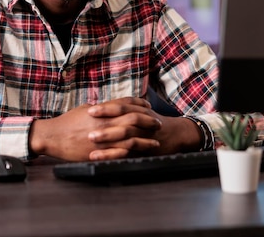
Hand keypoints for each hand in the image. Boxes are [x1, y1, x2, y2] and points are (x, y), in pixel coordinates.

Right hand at [29, 98, 162, 161]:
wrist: (53, 136)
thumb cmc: (66, 122)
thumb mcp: (84, 110)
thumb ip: (100, 108)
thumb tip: (111, 107)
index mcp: (101, 110)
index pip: (125, 103)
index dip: (139, 104)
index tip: (148, 106)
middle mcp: (105, 122)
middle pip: (133, 118)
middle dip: (148, 120)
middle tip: (157, 122)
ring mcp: (104, 137)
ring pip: (131, 137)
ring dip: (146, 138)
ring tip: (156, 140)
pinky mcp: (100, 151)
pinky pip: (121, 152)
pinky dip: (135, 151)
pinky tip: (142, 152)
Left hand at [87, 99, 202, 158]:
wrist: (176, 134)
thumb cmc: (152, 122)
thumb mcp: (140, 111)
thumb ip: (122, 109)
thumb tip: (96, 108)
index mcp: (138, 111)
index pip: (121, 107)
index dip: (106, 108)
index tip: (89, 110)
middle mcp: (141, 122)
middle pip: (122, 119)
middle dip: (104, 121)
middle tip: (87, 122)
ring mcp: (143, 137)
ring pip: (126, 136)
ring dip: (108, 137)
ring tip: (91, 138)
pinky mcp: (143, 151)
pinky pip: (127, 153)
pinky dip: (112, 154)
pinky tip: (99, 156)